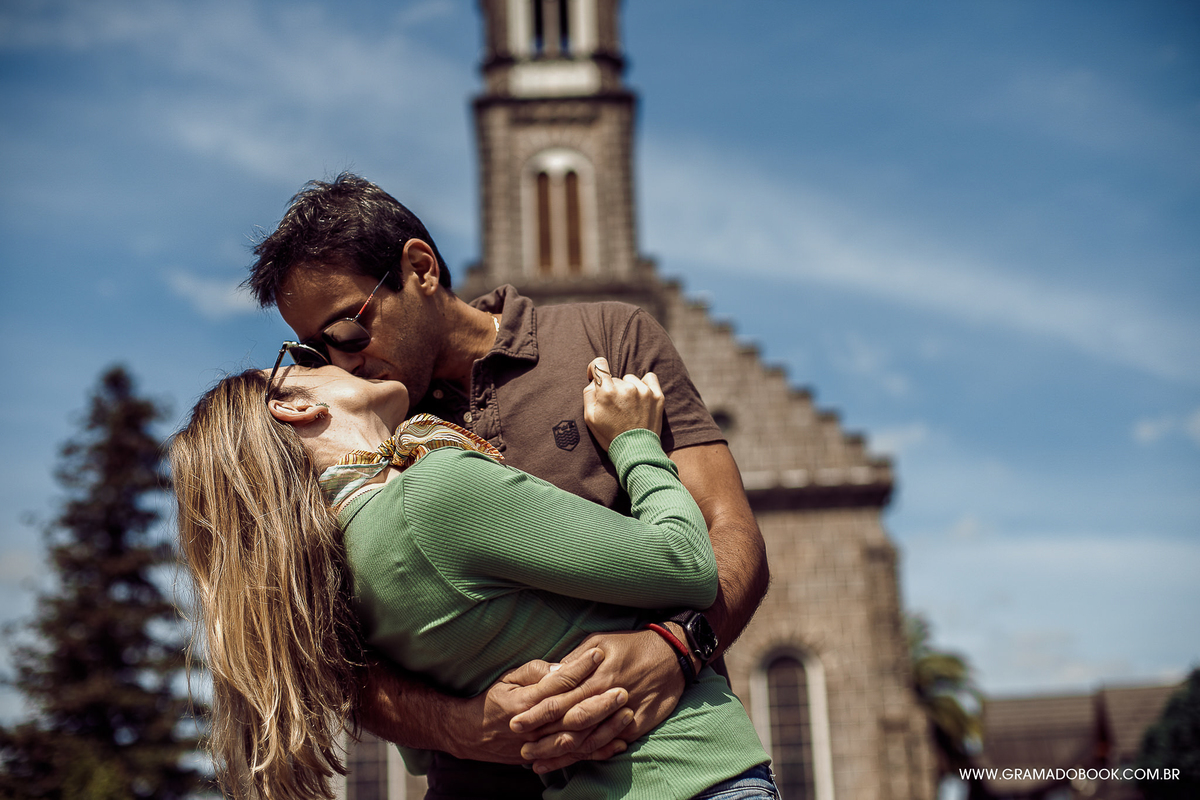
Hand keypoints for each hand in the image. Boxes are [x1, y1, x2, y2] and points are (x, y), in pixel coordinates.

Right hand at [449, 648, 628, 763]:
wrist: (472, 735)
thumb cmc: (493, 700)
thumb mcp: (508, 678)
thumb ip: (535, 672)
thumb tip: (562, 667)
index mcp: (524, 702)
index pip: (557, 683)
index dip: (579, 668)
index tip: (599, 653)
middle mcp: (533, 727)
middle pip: (572, 714)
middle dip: (600, 701)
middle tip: (623, 688)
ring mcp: (541, 745)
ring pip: (578, 738)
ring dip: (605, 727)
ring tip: (627, 713)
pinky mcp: (546, 757)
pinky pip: (577, 756)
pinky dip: (600, 751)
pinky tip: (620, 742)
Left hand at [514, 629, 685, 773]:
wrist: (673, 654)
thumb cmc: (631, 644)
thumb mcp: (599, 641)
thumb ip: (574, 660)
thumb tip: (551, 673)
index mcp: (595, 674)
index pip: (558, 696)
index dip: (536, 711)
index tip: (515, 720)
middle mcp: (606, 695)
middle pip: (568, 722)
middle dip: (543, 737)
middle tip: (521, 748)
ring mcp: (622, 714)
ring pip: (586, 739)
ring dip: (560, 752)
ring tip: (537, 762)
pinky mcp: (636, 727)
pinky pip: (608, 745)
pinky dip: (588, 756)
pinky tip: (572, 762)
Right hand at [583, 357, 664, 450]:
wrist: (636, 452)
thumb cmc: (610, 436)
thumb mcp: (590, 418)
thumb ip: (589, 394)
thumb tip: (594, 381)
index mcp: (607, 392)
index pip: (599, 364)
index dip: (594, 369)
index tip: (595, 376)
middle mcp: (626, 388)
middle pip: (615, 378)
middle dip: (613, 389)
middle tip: (615, 408)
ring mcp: (643, 391)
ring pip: (630, 379)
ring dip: (628, 389)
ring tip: (629, 407)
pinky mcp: (657, 395)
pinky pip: (649, 378)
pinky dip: (644, 384)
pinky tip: (641, 397)